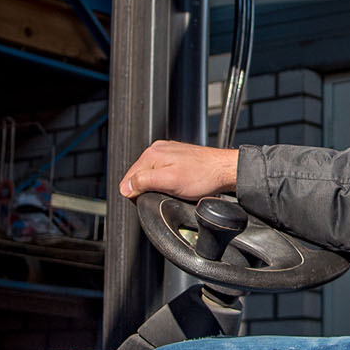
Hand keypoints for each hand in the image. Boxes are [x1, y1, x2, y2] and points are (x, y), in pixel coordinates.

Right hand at [118, 140, 238, 201]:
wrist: (224, 170)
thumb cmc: (203, 176)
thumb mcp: (169, 182)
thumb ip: (144, 182)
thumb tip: (126, 187)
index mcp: (152, 154)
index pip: (129, 178)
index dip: (135, 193)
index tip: (147, 199)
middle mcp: (158, 150)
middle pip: (139, 176)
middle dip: (146, 189)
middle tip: (163, 195)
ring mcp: (168, 152)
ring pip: (151, 175)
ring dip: (157, 186)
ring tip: (172, 190)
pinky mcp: (177, 158)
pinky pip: (163, 172)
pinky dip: (167, 181)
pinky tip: (178, 185)